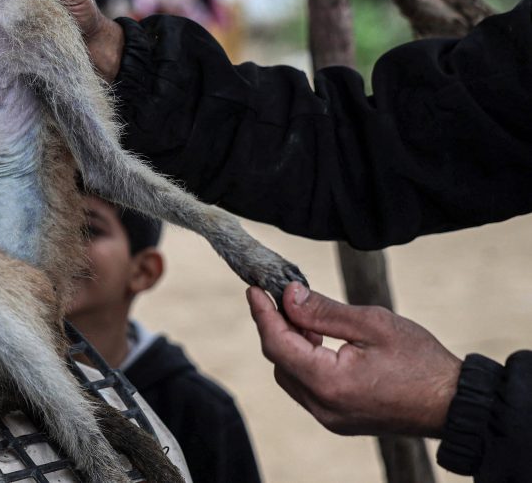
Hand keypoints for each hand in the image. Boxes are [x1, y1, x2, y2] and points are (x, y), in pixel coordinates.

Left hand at [247, 282, 461, 437]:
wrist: (454, 404)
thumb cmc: (421, 362)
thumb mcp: (373, 323)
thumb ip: (324, 311)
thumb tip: (288, 296)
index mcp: (329, 383)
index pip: (277, 344)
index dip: (262, 313)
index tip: (253, 289)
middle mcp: (323, 407)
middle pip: (279, 361)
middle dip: (275, 327)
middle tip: (281, 297)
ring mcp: (330, 418)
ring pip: (290, 375)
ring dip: (290, 345)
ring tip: (306, 317)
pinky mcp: (339, 420)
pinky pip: (307, 388)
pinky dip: (304, 362)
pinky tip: (319, 341)